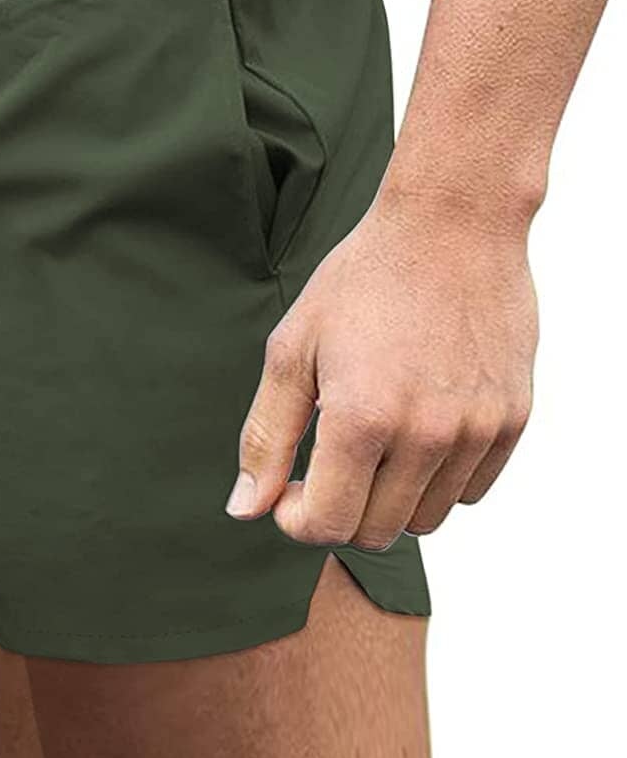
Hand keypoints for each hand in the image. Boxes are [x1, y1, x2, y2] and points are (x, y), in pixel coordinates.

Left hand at [226, 187, 538, 547]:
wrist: (451, 225)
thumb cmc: (364, 279)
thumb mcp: (294, 347)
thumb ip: (267, 434)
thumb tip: (245, 508)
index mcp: (362, 417)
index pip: (328, 524)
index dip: (296, 518)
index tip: (288, 488)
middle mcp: (426, 435)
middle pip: (377, 531)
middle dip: (340, 510)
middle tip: (326, 461)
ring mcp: (476, 431)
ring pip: (427, 518)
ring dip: (391, 496)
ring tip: (375, 435)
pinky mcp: (512, 420)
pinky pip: (471, 489)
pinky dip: (439, 477)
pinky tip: (418, 424)